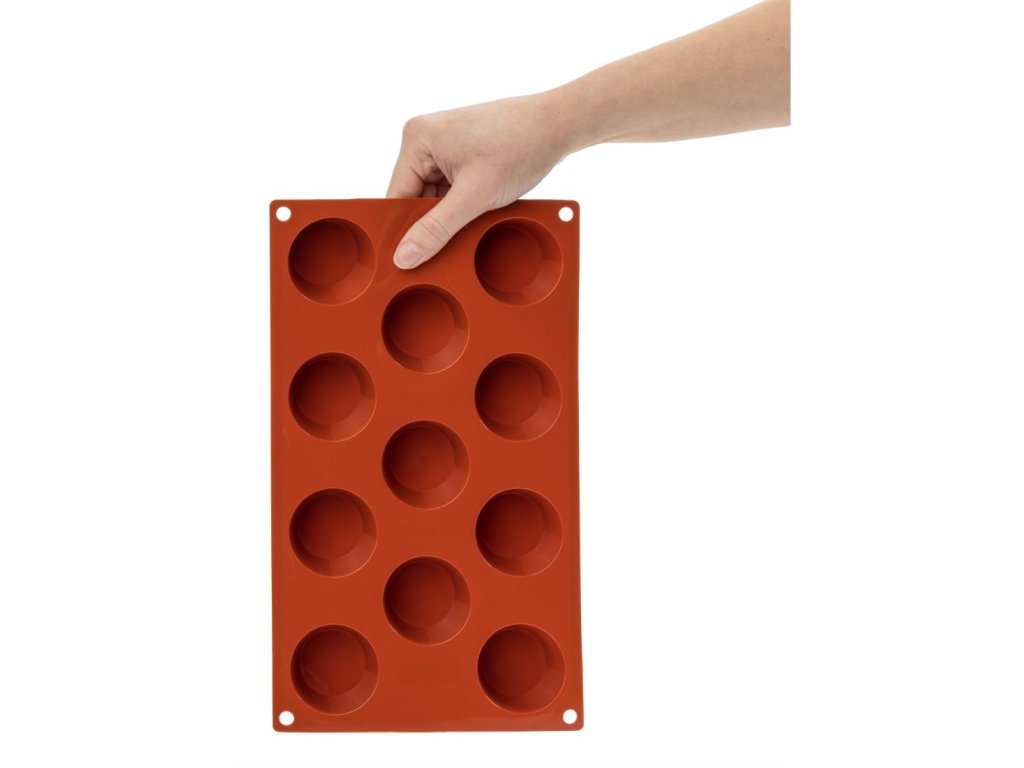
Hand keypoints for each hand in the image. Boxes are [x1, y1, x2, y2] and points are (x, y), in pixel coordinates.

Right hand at [387, 94, 569, 268]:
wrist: (558, 126)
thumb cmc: (520, 147)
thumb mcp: (474, 196)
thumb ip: (436, 229)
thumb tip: (404, 257)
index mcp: (416, 139)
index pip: (396, 197)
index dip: (404, 231)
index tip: (408, 262)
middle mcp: (425, 139)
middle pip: (415, 199)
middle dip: (432, 224)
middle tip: (447, 249)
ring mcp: (444, 146)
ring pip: (435, 199)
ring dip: (451, 217)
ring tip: (474, 222)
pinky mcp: (462, 155)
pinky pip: (451, 190)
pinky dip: (463, 207)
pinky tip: (479, 213)